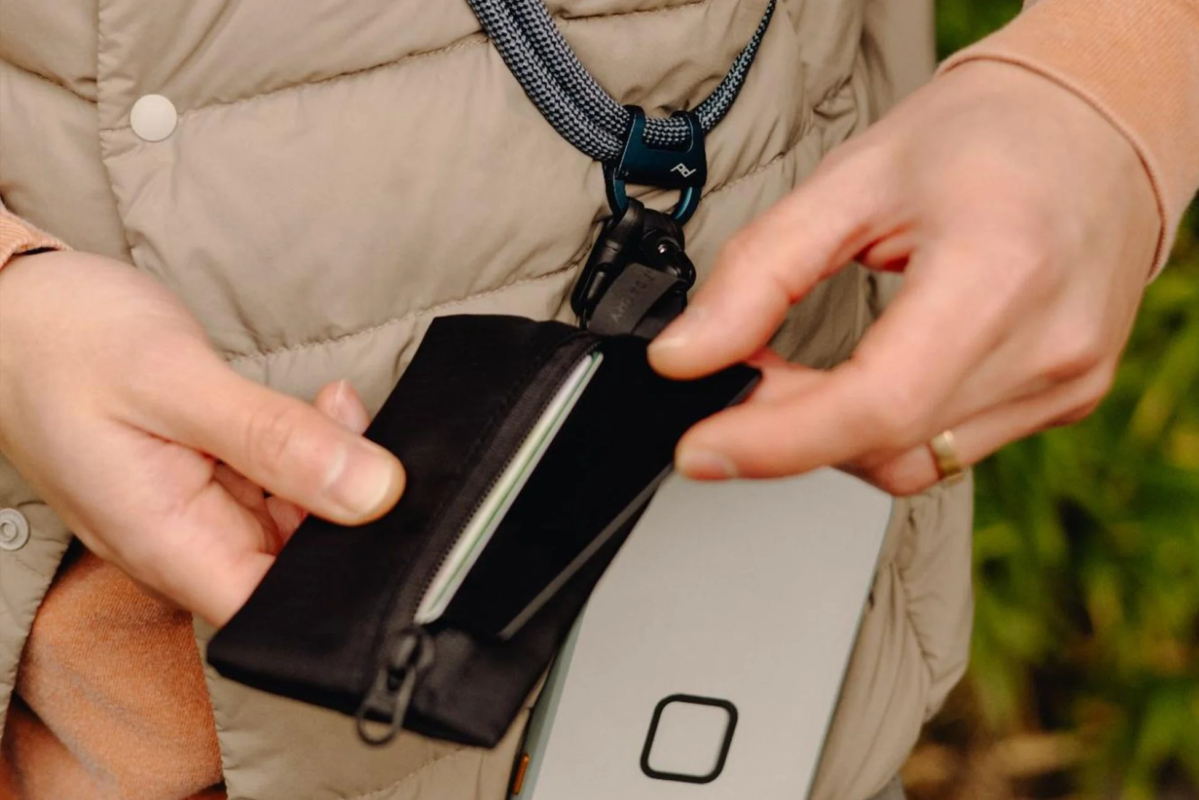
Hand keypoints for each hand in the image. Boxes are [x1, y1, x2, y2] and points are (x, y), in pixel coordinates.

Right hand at [0, 251, 404, 625]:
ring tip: (337, 406)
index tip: (387, 519)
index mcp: (165, 542)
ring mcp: (199, 508)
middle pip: (297, 561)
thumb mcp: (174, 381)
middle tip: (361, 434)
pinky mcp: (212, 475)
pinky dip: (314, 446)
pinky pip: (283, 480)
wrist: (16, 304)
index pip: (274, 608)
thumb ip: (275, 438)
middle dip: (349, 508)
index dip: (342, 579)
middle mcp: (185, 539)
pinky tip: (324, 406)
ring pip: (299, 517)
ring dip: (335, 467)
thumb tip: (375, 491)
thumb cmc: (65, 341)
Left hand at [649, 61, 1159, 494]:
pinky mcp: (1060, 403)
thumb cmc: (988, 135)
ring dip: (830, 433)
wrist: (1092, 128)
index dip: (776, 441)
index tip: (702, 449)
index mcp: (1001, 270)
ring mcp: (1062, 384)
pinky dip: (879, 429)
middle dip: (787, 427)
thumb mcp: (851, 180)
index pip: (879, 402)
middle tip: (739, 372)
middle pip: (886, 444)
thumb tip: (686, 356)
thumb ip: (759, 273)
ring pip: (911, 462)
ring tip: (794, 372)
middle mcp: (1047, 345)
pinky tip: (854, 383)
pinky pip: (944, 448)